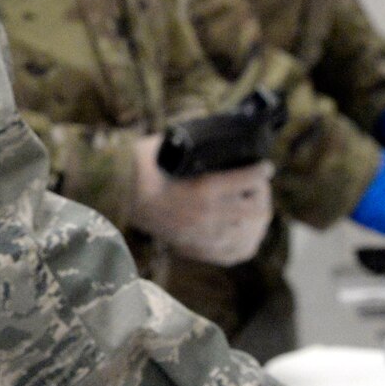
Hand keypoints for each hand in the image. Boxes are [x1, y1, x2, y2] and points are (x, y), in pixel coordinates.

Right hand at [128, 139, 272, 264]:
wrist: (119, 193)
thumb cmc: (145, 164)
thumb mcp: (174, 145)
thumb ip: (202, 143)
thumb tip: (226, 132)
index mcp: (204, 189)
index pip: (249, 181)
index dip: (261, 172)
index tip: (265, 167)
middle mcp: (208, 216)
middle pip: (257, 210)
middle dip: (263, 195)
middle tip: (260, 185)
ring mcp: (203, 235)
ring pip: (249, 232)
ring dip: (258, 218)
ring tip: (256, 206)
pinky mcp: (196, 248)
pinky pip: (233, 253)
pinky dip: (247, 242)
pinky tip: (248, 231)